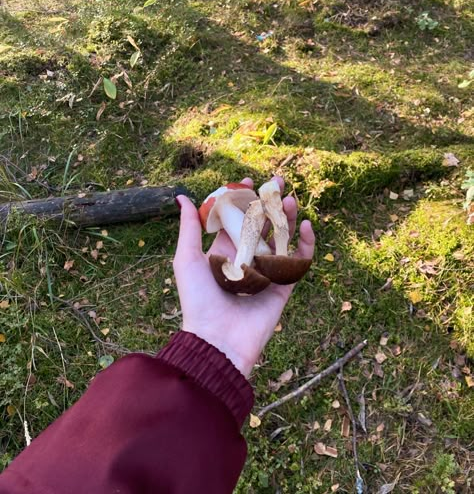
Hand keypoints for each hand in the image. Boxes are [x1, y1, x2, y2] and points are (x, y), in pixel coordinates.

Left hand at [173, 177, 314, 377]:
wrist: (217, 339)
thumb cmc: (197, 299)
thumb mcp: (186, 259)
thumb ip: (189, 227)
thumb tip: (182, 196)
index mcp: (224, 250)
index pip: (237, 219)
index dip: (243, 198)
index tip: (248, 179)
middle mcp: (246, 258)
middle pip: (262, 224)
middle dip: (270, 202)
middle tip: (278, 182)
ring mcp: (266, 271)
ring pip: (281, 238)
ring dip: (287, 218)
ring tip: (291, 200)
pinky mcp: (283, 286)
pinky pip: (298, 261)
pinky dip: (306, 243)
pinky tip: (306, 225)